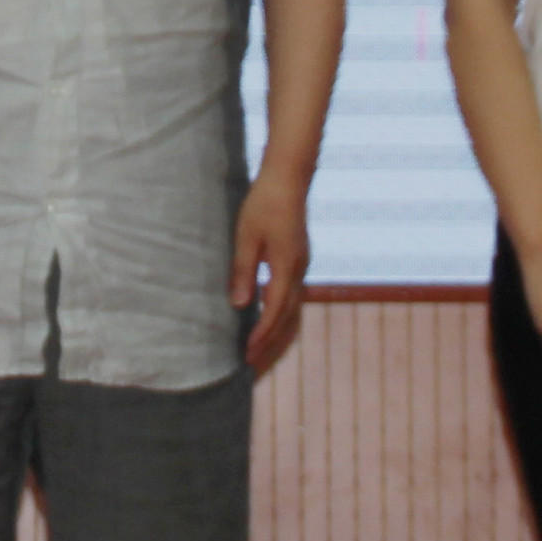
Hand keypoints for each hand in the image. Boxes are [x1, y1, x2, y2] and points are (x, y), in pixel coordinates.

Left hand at [231, 168, 316, 376]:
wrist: (288, 177)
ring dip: (278, 331)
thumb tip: (240, 305)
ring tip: (261, 348)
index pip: (275, 310)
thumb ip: (243, 270)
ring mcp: (301, 265)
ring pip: (293, 308)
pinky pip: (293, 296)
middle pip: (288, 317)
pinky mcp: (298, 259)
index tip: (248, 354)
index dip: (262, 334)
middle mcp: (298, 270)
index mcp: (286, 267)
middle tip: (253, 363)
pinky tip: (268, 317)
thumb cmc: (264, 203)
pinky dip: (282, 314)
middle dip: (271, 341)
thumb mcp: (246, 236)